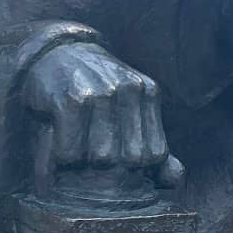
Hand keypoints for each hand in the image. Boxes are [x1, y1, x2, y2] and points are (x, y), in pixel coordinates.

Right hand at [23, 42, 171, 175]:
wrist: (56, 52)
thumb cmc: (96, 90)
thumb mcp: (131, 109)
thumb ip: (153, 144)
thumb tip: (175, 179)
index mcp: (148, 92)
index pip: (155, 153)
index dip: (136, 167)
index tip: (116, 158)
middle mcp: (129, 89)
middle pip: (129, 159)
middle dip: (110, 167)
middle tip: (91, 155)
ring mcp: (100, 93)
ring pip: (100, 157)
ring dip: (83, 163)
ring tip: (74, 149)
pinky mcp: (70, 99)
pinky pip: (70, 150)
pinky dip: (61, 156)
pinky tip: (57, 141)